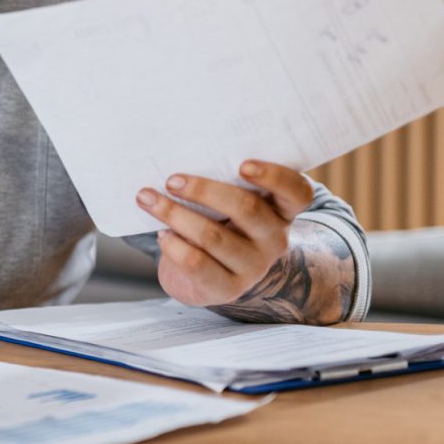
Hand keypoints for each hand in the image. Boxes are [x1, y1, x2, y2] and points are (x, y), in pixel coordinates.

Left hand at [135, 160, 313, 307]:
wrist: (205, 276)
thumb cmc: (216, 223)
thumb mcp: (226, 203)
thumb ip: (220, 182)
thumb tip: (178, 155)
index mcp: (281, 210)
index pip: (296, 191)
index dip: (274, 176)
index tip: (242, 164)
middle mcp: (274, 239)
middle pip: (247, 208)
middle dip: (204, 190)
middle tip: (172, 180)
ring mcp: (253, 267)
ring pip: (213, 236)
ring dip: (175, 214)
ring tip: (147, 198)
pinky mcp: (226, 288)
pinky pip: (196, 263)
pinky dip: (173, 245)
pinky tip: (161, 234)